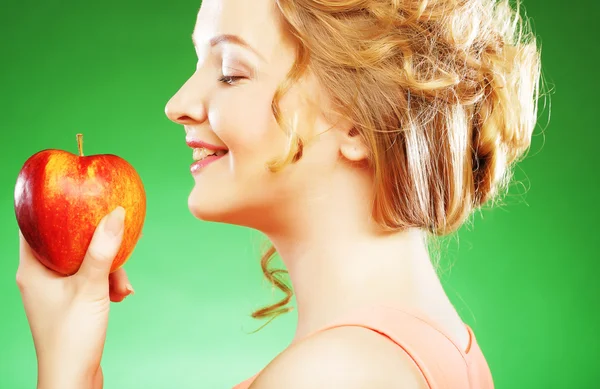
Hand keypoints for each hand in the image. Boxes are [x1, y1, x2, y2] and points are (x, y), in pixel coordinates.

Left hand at [16, 206, 134, 388]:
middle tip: (115, 238)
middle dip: (96, 242)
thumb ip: (103, 250)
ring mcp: (54, 290)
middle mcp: (39, 276)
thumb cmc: (72, 337)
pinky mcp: (69, 302)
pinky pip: (89, 278)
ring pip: (83, 261)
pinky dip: (106, 282)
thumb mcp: (91, 287)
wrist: (73, 379)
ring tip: (122, 284)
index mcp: (32, 268)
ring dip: (107, 267)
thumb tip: (116, 213)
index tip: (75, 194)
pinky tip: (121, 293)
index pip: (32, 225)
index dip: (51, 207)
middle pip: (66, 242)